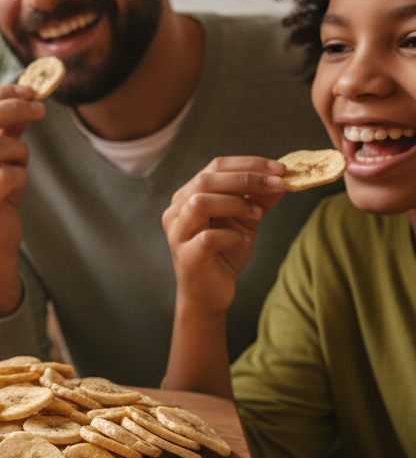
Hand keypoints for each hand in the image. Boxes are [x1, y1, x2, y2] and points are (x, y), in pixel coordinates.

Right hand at [0, 83, 45, 315]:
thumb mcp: (3, 155)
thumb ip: (9, 127)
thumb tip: (28, 97)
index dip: (1, 93)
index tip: (30, 90)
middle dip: (12, 108)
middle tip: (40, 108)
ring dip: (19, 150)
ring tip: (21, 163)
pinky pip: (6, 175)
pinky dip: (21, 175)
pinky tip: (16, 187)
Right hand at [162, 156, 287, 315]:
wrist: (209, 293)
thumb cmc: (224, 253)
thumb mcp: (246, 221)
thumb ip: (259, 199)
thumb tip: (281, 178)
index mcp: (188, 196)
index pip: (215, 167)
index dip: (248, 164)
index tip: (280, 168)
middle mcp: (176, 211)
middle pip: (205, 180)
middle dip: (246, 178)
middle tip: (278, 184)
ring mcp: (178, 233)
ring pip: (200, 203)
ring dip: (235, 203)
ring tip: (257, 214)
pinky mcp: (186, 256)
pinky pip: (208, 238)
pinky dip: (231, 235)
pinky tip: (241, 240)